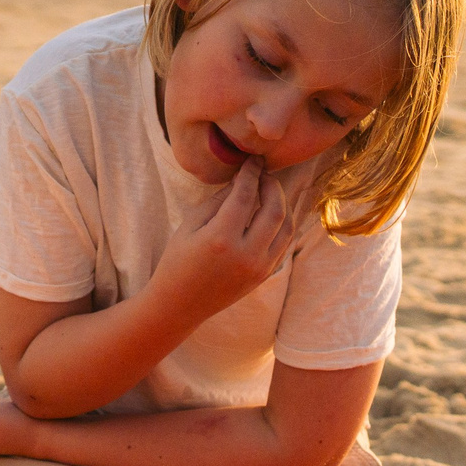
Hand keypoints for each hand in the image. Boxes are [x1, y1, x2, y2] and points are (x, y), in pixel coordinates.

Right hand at [150, 164, 296, 322]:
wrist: (180, 305)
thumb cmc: (177, 261)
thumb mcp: (190, 225)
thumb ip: (217, 201)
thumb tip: (242, 180)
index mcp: (221, 239)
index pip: (245, 195)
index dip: (251, 173)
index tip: (253, 160)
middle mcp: (246, 254)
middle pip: (275, 209)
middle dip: (273, 185)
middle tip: (264, 174)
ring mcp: (259, 267)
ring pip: (287, 226)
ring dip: (283, 203)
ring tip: (270, 191)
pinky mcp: (264, 275)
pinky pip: (284, 243)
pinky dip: (283, 223)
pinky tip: (272, 212)